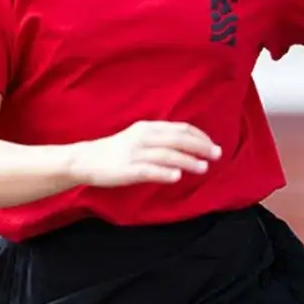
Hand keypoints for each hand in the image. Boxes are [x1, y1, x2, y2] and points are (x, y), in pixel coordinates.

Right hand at [69, 122, 220, 187]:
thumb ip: (160, 139)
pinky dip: (165, 172)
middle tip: (217, 155)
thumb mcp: (139, 137)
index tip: (213, 145)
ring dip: (188, 161)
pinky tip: (177, 176)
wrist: (86, 160)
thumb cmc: (115, 151)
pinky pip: (149, 170)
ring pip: (167, 155)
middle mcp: (143, 137)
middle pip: (178, 139)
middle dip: (200, 147)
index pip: (180, 129)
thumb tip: (187, 146)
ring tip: (203, 168)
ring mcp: (135, 153)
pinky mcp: (128, 169)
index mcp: (148, 127)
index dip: (200, 137)